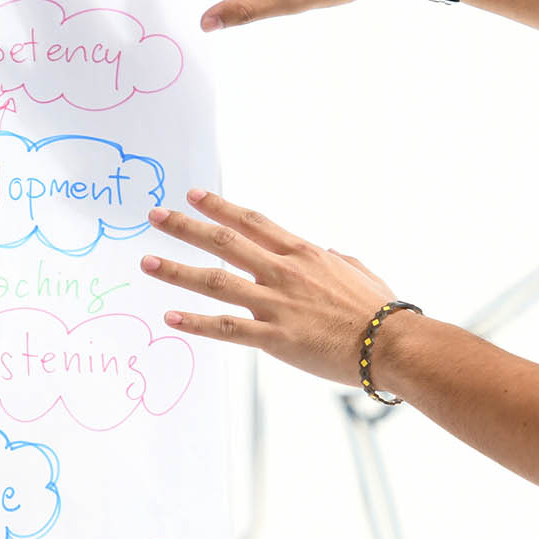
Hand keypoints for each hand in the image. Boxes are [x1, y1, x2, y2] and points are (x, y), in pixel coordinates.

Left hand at [141, 188, 398, 387]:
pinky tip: (170, 317)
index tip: (192, 195)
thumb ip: (339, 259)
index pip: (253, 222)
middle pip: (226, 243)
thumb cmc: (382, 309)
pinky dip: (196, 322)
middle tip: (154, 217)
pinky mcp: (275, 337)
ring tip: (147, 263)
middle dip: (186, 228)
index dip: (220, 207)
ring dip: (177, 271)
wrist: (391, 342)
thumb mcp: (359, 272)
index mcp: (305, 254)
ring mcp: (277, 304)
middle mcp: (285, 272)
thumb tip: (330, 251)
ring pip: (217, 281)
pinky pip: (227, 328)